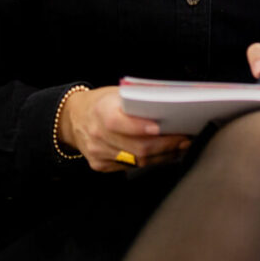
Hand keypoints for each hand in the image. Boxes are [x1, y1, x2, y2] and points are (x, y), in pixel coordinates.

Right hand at [59, 86, 191, 171]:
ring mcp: (99, 153)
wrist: (74, 119)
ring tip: (181, 146)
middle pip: (136, 147)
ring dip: (163, 155)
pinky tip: (165, 154)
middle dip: (166, 145)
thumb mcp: (116, 94)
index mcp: (101, 112)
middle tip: (185, 139)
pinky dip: (151, 161)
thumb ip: (138, 100)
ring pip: (137, 160)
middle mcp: (98, 135)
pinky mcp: (101, 165)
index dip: (141, 128)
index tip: (162, 128)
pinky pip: (131, 166)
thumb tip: (169, 105)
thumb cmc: (101, 103)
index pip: (120, 123)